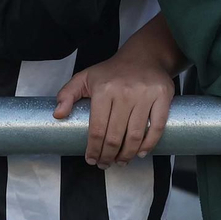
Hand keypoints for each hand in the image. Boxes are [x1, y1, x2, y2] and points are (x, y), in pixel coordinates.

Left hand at [53, 51, 173, 167]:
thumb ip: (67, 94)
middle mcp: (124, 92)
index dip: (93, 149)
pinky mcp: (162, 97)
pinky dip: (149, 144)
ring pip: (135, 135)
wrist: (143, 56)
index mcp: (103, 89)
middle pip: (115, 136)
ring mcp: (145, 95)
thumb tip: (58, 114)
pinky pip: (157, 127)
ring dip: (127, 155)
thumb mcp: (85, 77)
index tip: (91, 159)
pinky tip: (141, 152)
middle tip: (106, 164)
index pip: (97, 128)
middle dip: (109, 156)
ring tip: (121, 161)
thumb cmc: (113, 71)